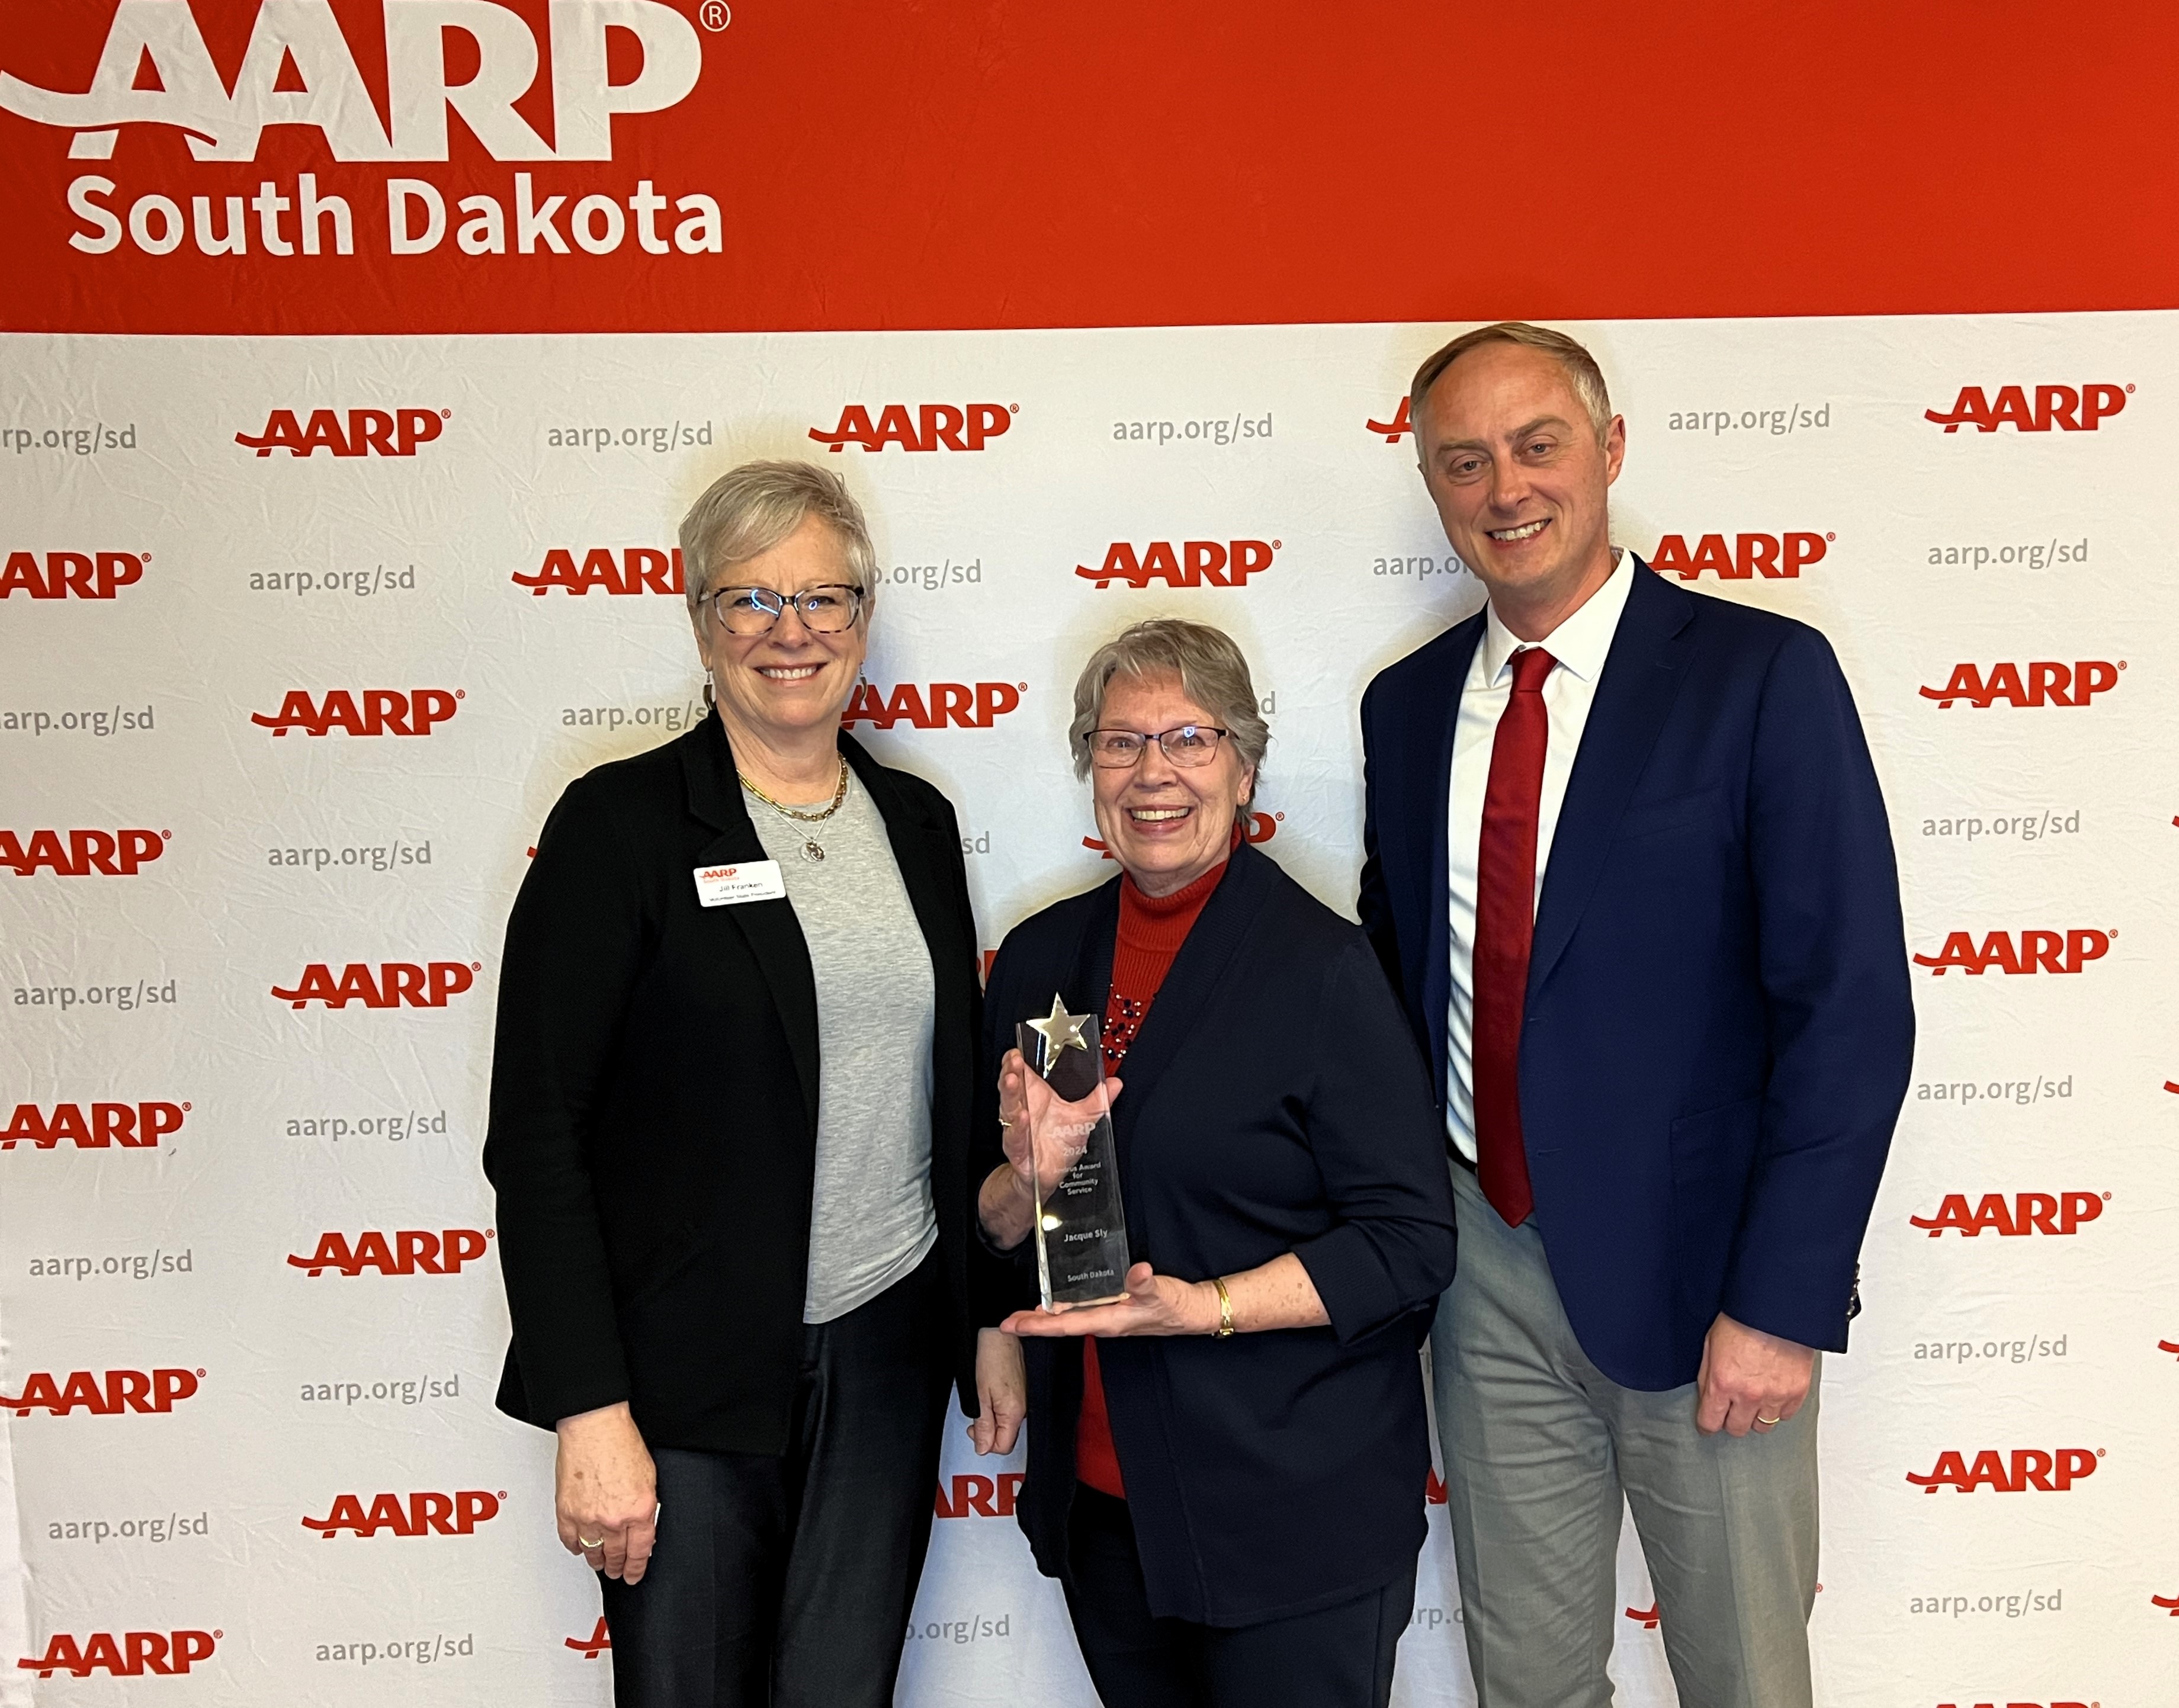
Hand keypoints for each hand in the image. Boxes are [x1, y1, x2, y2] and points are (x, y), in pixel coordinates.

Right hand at [555, 1401, 658, 1581]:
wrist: (594, 1426)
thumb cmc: (621, 1443)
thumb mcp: (649, 1477)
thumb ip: (646, 1506)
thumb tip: (643, 1527)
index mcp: (639, 1509)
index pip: (640, 1551)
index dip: (636, 1568)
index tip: (633, 1575)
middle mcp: (614, 1518)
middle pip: (616, 1554)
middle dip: (617, 1566)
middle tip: (616, 1571)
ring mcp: (588, 1518)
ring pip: (592, 1551)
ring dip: (596, 1560)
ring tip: (599, 1563)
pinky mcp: (567, 1512)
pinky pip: (569, 1539)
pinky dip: (574, 1546)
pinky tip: (578, 1547)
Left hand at [968, 1328, 1026, 1454]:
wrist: (1001, 1332)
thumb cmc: (991, 1356)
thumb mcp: (979, 1395)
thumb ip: (983, 1425)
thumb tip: (983, 1449)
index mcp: (1014, 1413)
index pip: (1003, 1446)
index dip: (985, 1444)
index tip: (973, 1430)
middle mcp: (1025, 1409)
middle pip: (1007, 1436)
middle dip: (988, 1432)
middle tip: (975, 1416)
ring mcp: (1026, 1400)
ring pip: (1009, 1423)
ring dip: (993, 1419)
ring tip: (983, 1400)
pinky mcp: (1025, 1391)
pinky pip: (1013, 1410)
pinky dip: (1000, 1408)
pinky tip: (992, 1395)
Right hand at [1000, 1047, 1121, 1201]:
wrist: (1046, 1175)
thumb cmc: (1058, 1144)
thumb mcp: (1082, 1119)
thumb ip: (1097, 1100)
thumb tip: (1115, 1083)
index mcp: (1035, 1097)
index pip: (1021, 1074)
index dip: (1016, 1062)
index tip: (1017, 1051)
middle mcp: (1023, 1109)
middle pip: (1012, 1086)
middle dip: (1011, 1072)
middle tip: (1013, 1060)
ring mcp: (1018, 1128)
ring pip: (1009, 1108)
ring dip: (1010, 1093)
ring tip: (1013, 1080)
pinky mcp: (1018, 1148)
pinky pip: (1015, 1136)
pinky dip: (1017, 1127)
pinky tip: (1022, 1116)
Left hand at [1001, 1262, 1219, 1338]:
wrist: (1195, 1312)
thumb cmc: (1178, 1306)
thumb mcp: (1162, 1292)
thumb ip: (1147, 1283)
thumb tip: (1137, 1271)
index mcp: (1109, 1320)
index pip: (1064, 1325)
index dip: (1036, 1325)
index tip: (1013, 1324)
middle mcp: (1105, 1322)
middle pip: (1060, 1325)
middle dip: (1033, 1324)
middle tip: (1007, 1322)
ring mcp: (1109, 1317)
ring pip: (1069, 1320)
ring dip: (1045, 1319)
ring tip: (1024, 1314)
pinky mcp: (1115, 1310)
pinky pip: (1082, 1312)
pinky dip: (1064, 1309)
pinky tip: (1058, 1303)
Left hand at [1695, 1313, 1813, 1436]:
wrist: (1776, 1308)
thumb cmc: (1742, 1319)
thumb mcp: (1710, 1345)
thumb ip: (1707, 1376)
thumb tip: (1706, 1398)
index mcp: (1723, 1383)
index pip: (1710, 1422)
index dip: (1707, 1425)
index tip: (1708, 1424)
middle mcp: (1748, 1395)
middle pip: (1737, 1429)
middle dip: (1731, 1420)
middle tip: (1731, 1409)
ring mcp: (1774, 1396)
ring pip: (1763, 1427)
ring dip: (1755, 1416)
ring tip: (1754, 1401)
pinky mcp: (1797, 1393)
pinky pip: (1785, 1415)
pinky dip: (1778, 1408)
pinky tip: (1773, 1393)